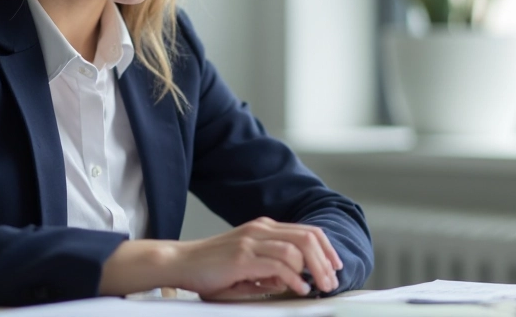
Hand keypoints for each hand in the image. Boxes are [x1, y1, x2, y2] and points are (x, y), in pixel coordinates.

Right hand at [171, 217, 343, 299]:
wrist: (180, 263)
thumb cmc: (211, 267)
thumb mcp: (247, 265)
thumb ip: (269, 270)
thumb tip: (291, 280)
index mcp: (263, 227)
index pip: (306, 231)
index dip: (326, 248)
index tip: (335, 266)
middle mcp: (260, 229)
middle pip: (307, 237)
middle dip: (325, 260)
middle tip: (333, 280)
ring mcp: (251, 241)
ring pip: (296, 249)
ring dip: (314, 270)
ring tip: (320, 286)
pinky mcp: (242, 257)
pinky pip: (279, 265)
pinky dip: (295, 278)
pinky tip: (299, 288)